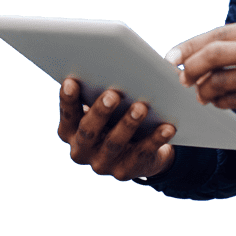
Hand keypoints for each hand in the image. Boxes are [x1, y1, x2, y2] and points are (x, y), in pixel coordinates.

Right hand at [57, 77, 175, 179]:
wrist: (135, 153)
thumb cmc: (115, 118)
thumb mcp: (105, 107)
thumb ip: (100, 91)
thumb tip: (111, 64)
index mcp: (70, 131)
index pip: (68, 115)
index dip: (68, 99)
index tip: (71, 81)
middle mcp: (81, 150)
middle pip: (89, 130)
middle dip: (100, 111)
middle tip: (113, 94)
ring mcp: (102, 164)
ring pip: (114, 143)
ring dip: (128, 124)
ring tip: (141, 107)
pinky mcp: (125, 171)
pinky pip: (142, 153)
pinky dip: (155, 139)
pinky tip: (167, 127)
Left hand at [166, 18, 235, 130]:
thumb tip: (204, 52)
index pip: (220, 33)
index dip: (191, 45)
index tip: (174, 56)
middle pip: (215, 55)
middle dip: (191, 68)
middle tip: (183, 78)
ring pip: (221, 82)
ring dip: (205, 91)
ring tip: (203, 94)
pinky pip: (235, 102)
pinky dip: (221, 103)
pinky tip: (220, 102)